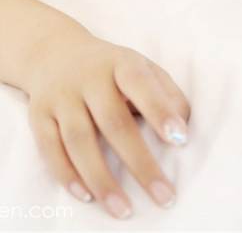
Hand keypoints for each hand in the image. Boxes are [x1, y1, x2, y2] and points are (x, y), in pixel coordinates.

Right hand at [24, 25, 189, 218]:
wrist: (53, 53)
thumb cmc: (111, 69)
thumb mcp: (142, 68)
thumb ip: (166, 93)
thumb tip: (183, 126)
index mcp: (120, 62)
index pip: (140, 84)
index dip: (159, 110)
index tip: (180, 139)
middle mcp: (89, 77)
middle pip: (113, 121)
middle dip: (139, 162)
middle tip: (163, 196)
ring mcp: (61, 96)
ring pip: (78, 140)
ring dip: (101, 178)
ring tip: (123, 210)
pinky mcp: (39, 115)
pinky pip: (50, 148)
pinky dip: (67, 175)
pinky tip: (87, 196)